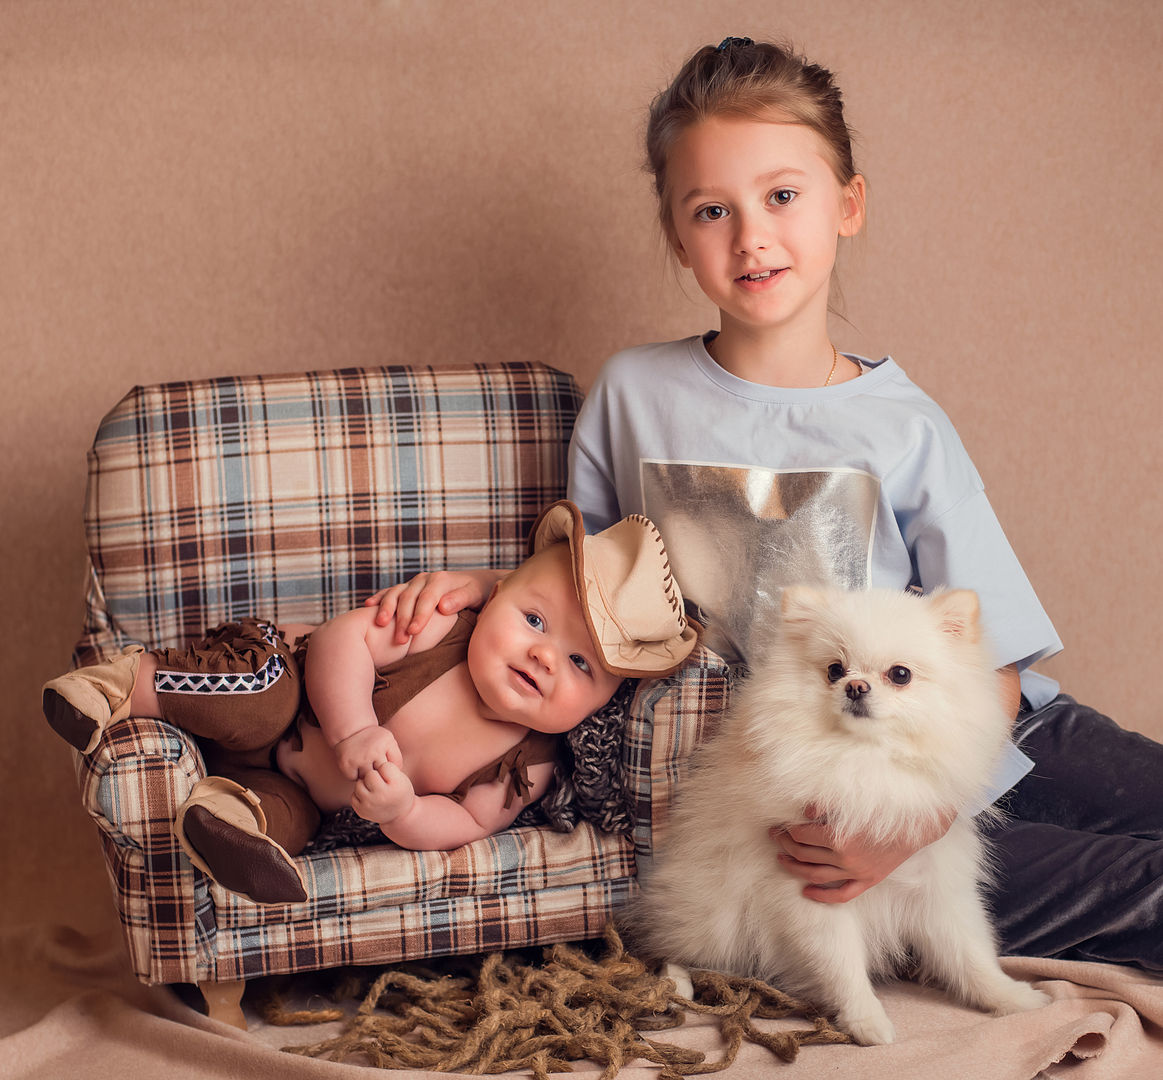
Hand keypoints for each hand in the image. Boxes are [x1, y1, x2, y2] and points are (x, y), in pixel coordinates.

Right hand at [332, 725, 401, 781]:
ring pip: (367, 778)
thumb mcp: (388, 741)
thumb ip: (396, 757)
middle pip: (381, 774)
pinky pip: (354, 778)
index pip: (395, 766)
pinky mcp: (346, 765)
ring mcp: (359, 758)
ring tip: (363, 761)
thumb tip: (394, 779)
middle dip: (378, 771)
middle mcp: (373, 750)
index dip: (389, 764)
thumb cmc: (373, 740)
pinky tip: (354, 764)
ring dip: (366, 774)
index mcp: (386, 742)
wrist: (351, 730)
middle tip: (372, 760)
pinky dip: (354, 774)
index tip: (383, 756)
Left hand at [351, 760, 415, 824]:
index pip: (384, 766)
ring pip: (359, 784)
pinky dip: (360, 794)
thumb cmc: (400, 791)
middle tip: (380, 782)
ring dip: (365, 784)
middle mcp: (382, 795)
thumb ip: (388, 768)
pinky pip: (354, 795)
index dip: (386, 769)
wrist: (399, 815)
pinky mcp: (361, 811)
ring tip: (373, 789)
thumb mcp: (402, 778)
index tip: (390, 776)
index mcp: (395, 786)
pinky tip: (369, 797)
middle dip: (374, 775)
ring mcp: (370, 804)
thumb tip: (366, 763)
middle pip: (370, 774)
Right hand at [365, 570, 495, 641]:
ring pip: (396, 593)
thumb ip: (460, 599)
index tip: (413, 631)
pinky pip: (391, 591)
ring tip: (380, 623)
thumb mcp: (475, 594)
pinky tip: (369, 605)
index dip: (419, 614)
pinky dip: (380, 598)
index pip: (427, 598)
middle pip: (409, 598)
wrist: (476, 582)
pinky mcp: (408, 588)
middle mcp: (425, 579)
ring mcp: (415, 583)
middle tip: (399, 640)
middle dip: (402, 618)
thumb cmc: (477, 592)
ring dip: (387, 608)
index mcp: (441, 580)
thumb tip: (443, 606)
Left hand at [770, 804, 955, 903]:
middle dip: (786, 845)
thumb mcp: (852, 803)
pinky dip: (822, 895)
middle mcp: (844, 858)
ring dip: (795, 868)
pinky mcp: (867, 880)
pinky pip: (841, 894)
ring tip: (782, 860)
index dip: (787, 831)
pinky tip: (806, 892)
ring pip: (816, 875)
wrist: (916, 825)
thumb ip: (826, 806)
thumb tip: (805, 812)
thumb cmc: (883, 809)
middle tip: (777, 838)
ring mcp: (856, 872)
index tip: (778, 827)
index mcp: (838, 836)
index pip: (801, 836)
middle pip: (804, 854)